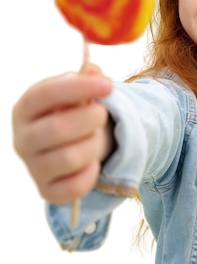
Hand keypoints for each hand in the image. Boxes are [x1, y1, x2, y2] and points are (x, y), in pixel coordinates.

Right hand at [12, 65, 112, 203]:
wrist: (70, 145)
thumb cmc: (72, 113)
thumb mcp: (77, 92)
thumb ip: (87, 80)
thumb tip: (95, 72)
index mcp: (25, 109)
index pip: (46, 94)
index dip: (80, 88)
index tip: (108, 85)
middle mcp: (22, 139)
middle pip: (57, 129)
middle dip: (90, 119)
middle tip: (102, 114)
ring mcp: (32, 167)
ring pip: (68, 159)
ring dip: (94, 145)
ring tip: (97, 138)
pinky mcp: (46, 191)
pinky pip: (74, 187)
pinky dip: (91, 173)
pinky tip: (92, 162)